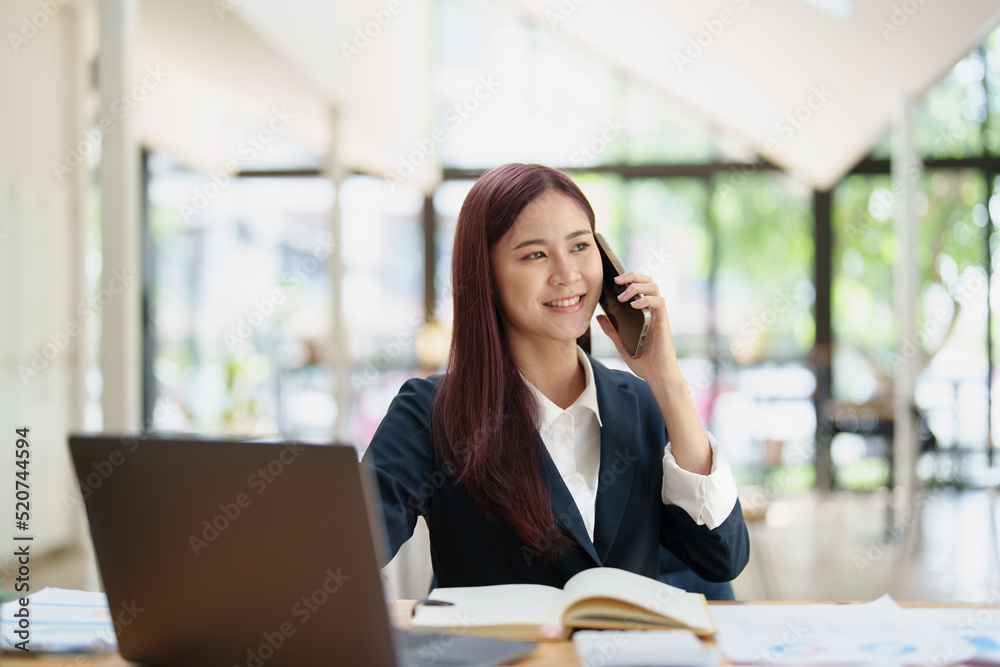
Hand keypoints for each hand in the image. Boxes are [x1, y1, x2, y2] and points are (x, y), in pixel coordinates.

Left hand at [595, 271, 681, 385]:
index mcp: (644, 314)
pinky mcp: (663, 323)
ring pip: (654, 287)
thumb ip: (612, 331)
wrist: (658, 378)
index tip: (614, 280)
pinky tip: (634, 305)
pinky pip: (659, 303)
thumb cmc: (644, 363)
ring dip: (638, 286)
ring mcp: (659, 316)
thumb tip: (600, 317)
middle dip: (633, 275)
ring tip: (623, 296)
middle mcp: (653, 312)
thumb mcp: (622, 345)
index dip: (629, 278)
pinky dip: (646, 300)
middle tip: (617, 280)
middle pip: (649, 281)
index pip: (640, 287)